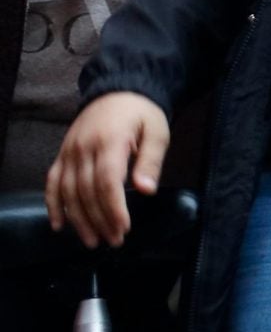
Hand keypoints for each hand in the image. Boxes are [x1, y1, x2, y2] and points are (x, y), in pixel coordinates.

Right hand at [47, 92, 169, 247]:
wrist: (118, 91)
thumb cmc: (142, 113)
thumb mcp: (157, 132)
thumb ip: (151, 161)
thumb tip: (146, 190)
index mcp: (109, 141)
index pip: (107, 182)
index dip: (113, 208)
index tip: (123, 227)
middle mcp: (83, 148)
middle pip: (86, 191)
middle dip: (99, 219)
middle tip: (113, 240)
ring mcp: (69, 151)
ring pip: (68, 191)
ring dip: (78, 219)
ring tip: (92, 240)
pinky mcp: (62, 154)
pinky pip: (52, 182)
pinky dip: (53, 204)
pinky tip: (59, 224)